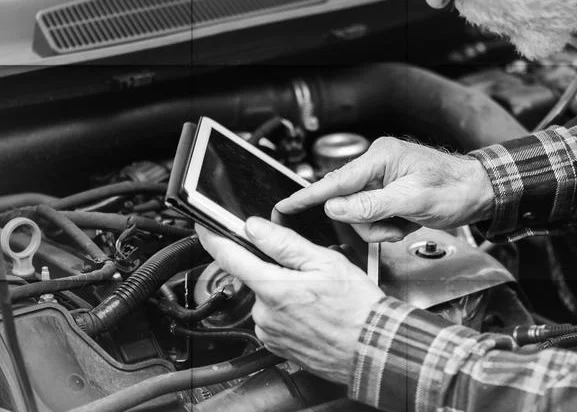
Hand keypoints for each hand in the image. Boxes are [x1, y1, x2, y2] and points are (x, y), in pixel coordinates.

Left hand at [195, 218, 384, 383]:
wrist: (372, 349)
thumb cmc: (356, 308)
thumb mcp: (325, 262)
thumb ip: (284, 243)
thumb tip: (255, 227)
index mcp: (273, 287)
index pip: (228, 257)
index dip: (213, 238)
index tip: (204, 228)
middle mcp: (264, 312)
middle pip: (254, 277)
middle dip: (274, 269)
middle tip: (308, 272)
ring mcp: (270, 332)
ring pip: (266, 299)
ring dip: (283, 292)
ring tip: (316, 297)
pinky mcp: (277, 346)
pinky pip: (274, 320)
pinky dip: (288, 312)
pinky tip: (313, 313)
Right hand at [276, 137, 494, 241]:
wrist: (479, 193)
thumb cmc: (454, 189)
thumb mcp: (413, 201)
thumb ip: (372, 205)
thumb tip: (335, 208)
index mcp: (380, 157)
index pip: (335, 181)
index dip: (308, 196)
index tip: (284, 206)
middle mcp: (377, 166)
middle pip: (347, 204)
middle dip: (369, 223)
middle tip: (395, 225)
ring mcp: (383, 181)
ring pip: (360, 216)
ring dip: (381, 228)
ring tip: (405, 223)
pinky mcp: (388, 194)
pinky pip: (374, 218)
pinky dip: (388, 227)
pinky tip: (406, 223)